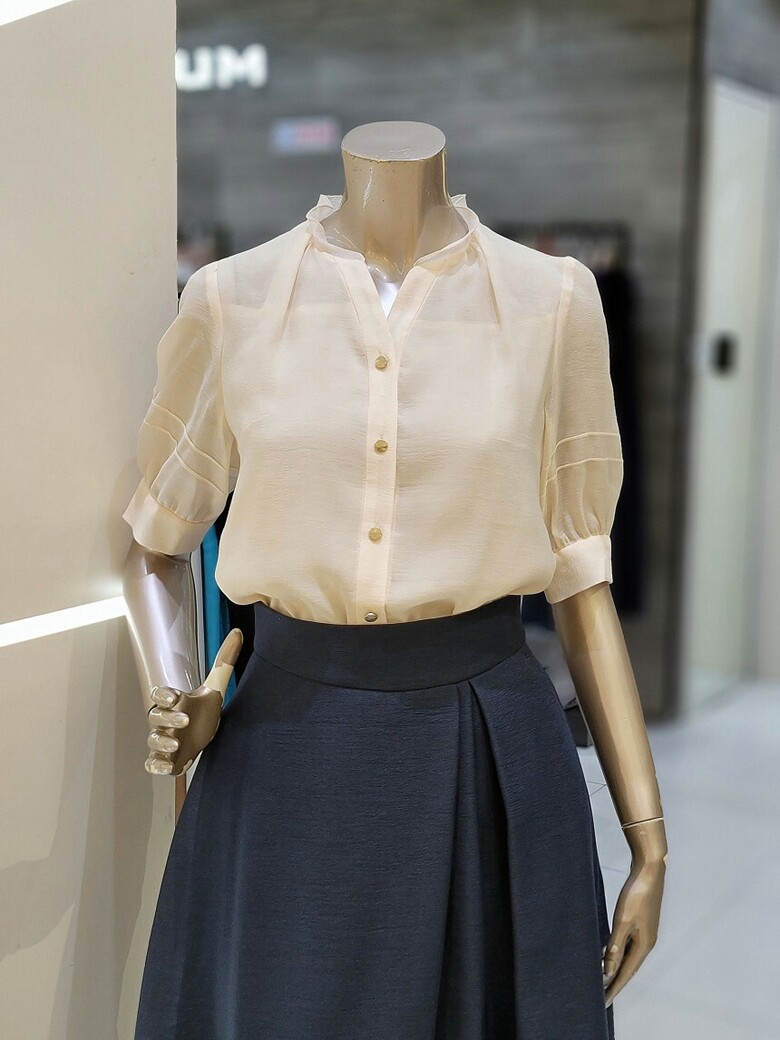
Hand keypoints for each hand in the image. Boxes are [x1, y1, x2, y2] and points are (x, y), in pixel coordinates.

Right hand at [145, 628, 242, 775]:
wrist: (204, 737)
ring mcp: (163, 740)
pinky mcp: (164, 759)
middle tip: (185, 721)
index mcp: (174, 701)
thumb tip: (238, 632)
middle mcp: (164, 720)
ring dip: (161, 742)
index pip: (160, 694)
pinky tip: (168, 766)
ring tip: (175, 744)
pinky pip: (151, 763)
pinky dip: (156, 765)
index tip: (175, 696)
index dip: (164, 694)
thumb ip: (224, 662)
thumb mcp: (215, 688)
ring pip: (152, 740)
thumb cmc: (204, 711)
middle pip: (155, 717)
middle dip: (167, 719)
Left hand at [604, 820, 666, 1005]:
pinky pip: (627, 945)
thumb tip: (607, 970)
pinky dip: (617, 952)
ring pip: (627, 956)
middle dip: (614, 982)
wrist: (649, 870)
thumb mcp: (622, 921)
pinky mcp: (641, 923)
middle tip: (601, 996)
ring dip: (615, 967)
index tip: (603, 1002)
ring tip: (602, 979)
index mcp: (643, 945)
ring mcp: (645, 933)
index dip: (614, 988)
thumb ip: (614, 946)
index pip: (626, 973)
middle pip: (628, 968)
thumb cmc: (636, 895)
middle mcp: (646, 943)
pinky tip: (606, 953)